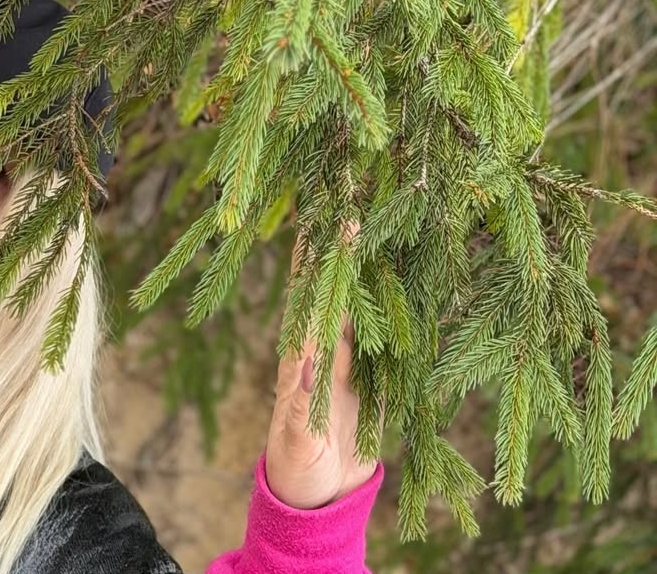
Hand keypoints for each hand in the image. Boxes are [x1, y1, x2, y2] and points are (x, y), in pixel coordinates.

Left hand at [265, 222, 378, 509]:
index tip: (328, 221)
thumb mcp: (298, 443)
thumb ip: (303, 405)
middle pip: (334, 288)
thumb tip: (309, 357)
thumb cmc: (297, 471)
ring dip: (369, 267)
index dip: (318, 260)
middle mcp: (323, 350)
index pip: (311, 298)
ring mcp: (348, 360)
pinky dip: (395, 305)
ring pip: (360, 303)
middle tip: (353, 201)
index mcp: (301, 359)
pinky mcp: (371, 377)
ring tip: (377, 222)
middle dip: (343, 248)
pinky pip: (387, 335)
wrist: (317, 498)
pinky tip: (403, 276)